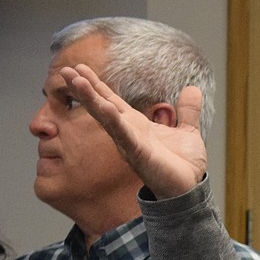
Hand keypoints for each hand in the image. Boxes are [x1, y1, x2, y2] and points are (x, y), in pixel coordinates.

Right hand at [60, 63, 206, 197]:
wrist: (190, 191)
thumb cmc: (184, 167)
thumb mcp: (188, 132)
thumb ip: (188, 111)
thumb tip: (193, 89)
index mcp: (138, 126)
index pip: (112, 102)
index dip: (97, 86)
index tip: (80, 69)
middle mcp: (129, 133)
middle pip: (102, 106)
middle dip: (84, 89)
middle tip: (66, 70)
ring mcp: (131, 143)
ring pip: (106, 117)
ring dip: (90, 98)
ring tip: (75, 80)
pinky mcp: (139, 154)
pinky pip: (123, 135)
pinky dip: (114, 120)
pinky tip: (104, 107)